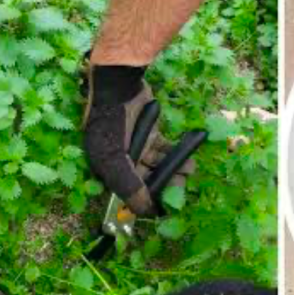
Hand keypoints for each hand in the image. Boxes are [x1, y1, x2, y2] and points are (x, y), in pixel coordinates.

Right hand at [83, 63, 190, 213]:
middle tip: (180, 188)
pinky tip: (187, 160)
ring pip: (157, 167)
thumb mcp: (115, 159)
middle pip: (145, 181)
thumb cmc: (112, 122)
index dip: (145, 201)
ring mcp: (135, 146)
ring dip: (173, 171)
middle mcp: (119, 161)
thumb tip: (145, 211)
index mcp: (105, 169)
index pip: (127, 194)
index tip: (164, 206)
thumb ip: (130, 186)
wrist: (118, 83)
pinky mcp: (149, 134)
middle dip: (164, 185)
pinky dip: (175, 156)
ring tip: (188, 172)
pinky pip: (163, 151)